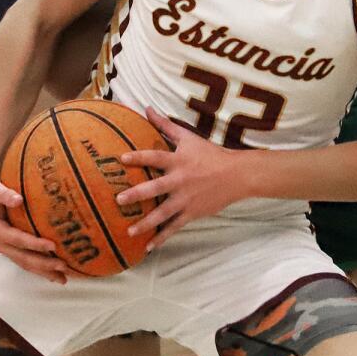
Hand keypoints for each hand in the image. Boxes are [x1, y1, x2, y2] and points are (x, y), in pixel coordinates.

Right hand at [0, 161, 72, 283]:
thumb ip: (4, 194)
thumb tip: (18, 199)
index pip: (19, 240)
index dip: (36, 244)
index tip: (53, 245)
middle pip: (24, 258)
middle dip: (44, 264)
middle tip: (65, 266)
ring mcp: (4, 247)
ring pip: (25, 263)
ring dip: (44, 271)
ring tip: (64, 279)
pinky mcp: (9, 246)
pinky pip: (25, 260)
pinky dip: (40, 267)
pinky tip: (54, 273)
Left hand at [116, 108, 247, 250]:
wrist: (236, 175)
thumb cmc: (209, 154)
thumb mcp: (188, 137)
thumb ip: (165, 125)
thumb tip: (147, 108)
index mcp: (178, 160)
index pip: (156, 157)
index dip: (139, 157)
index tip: (122, 158)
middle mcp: (180, 180)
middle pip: (156, 187)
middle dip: (137, 194)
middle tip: (119, 200)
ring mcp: (186, 199)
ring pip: (163, 213)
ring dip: (146, 222)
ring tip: (129, 231)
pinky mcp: (192, 213)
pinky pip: (175, 227)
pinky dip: (162, 237)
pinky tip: (149, 247)